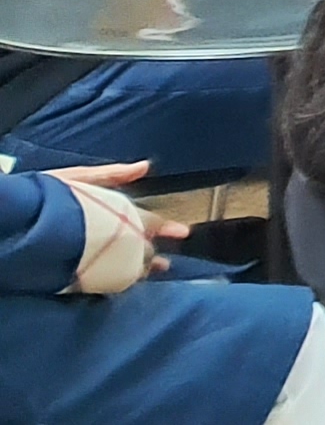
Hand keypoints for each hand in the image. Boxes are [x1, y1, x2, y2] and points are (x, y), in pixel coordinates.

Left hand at [49, 162, 182, 288]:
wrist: (12, 218)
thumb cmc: (42, 195)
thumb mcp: (77, 179)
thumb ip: (109, 176)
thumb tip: (145, 166)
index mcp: (99, 210)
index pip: (138, 219)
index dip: (160, 226)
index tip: (182, 233)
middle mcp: (95, 230)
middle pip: (128, 243)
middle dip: (148, 252)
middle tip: (167, 264)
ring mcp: (82, 248)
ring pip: (115, 259)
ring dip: (133, 267)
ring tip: (150, 275)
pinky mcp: (66, 266)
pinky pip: (95, 273)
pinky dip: (110, 277)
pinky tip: (120, 283)